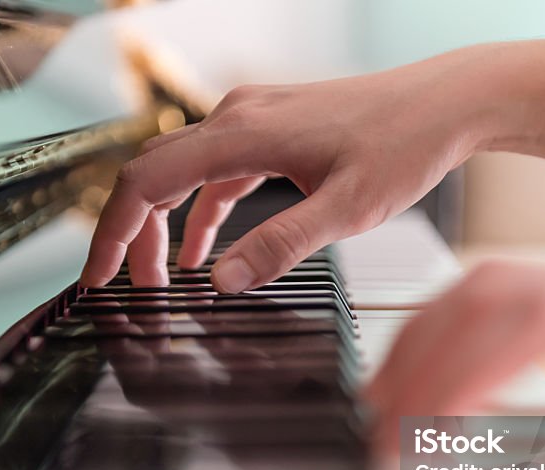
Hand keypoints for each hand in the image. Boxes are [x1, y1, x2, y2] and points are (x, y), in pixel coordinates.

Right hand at [80, 54, 489, 290]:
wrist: (445, 103)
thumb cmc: (404, 145)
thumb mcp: (346, 208)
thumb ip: (281, 244)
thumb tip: (222, 280)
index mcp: (242, 132)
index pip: (147, 181)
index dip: (113, 232)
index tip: (98, 278)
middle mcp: (236, 117)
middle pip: (152, 175)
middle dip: (133, 236)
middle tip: (133, 291)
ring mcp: (252, 119)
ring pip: (181, 173)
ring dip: (164, 226)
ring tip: (162, 279)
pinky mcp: (271, 129)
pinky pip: (216, 172)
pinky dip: (200, 211)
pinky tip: (203, 249)